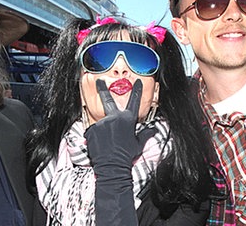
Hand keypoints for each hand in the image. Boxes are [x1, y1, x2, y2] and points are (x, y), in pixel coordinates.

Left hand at [84, 79, 156, 225]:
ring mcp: (102, 122)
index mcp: (127, 120)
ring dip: (104, 131)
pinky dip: (96, 137)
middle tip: (99, 80)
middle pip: (108, 100)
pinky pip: (94, 131)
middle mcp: (114, 118)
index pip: (134, 102)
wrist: (112, 165)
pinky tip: (100, 145)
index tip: (137, 82)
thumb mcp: (138, 144)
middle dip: (103, 88)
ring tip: (106, 144)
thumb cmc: (126, 155)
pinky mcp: (92, 129)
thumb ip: (145, 134)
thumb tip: (153, 129)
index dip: (137, 91)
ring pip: (102, 123)